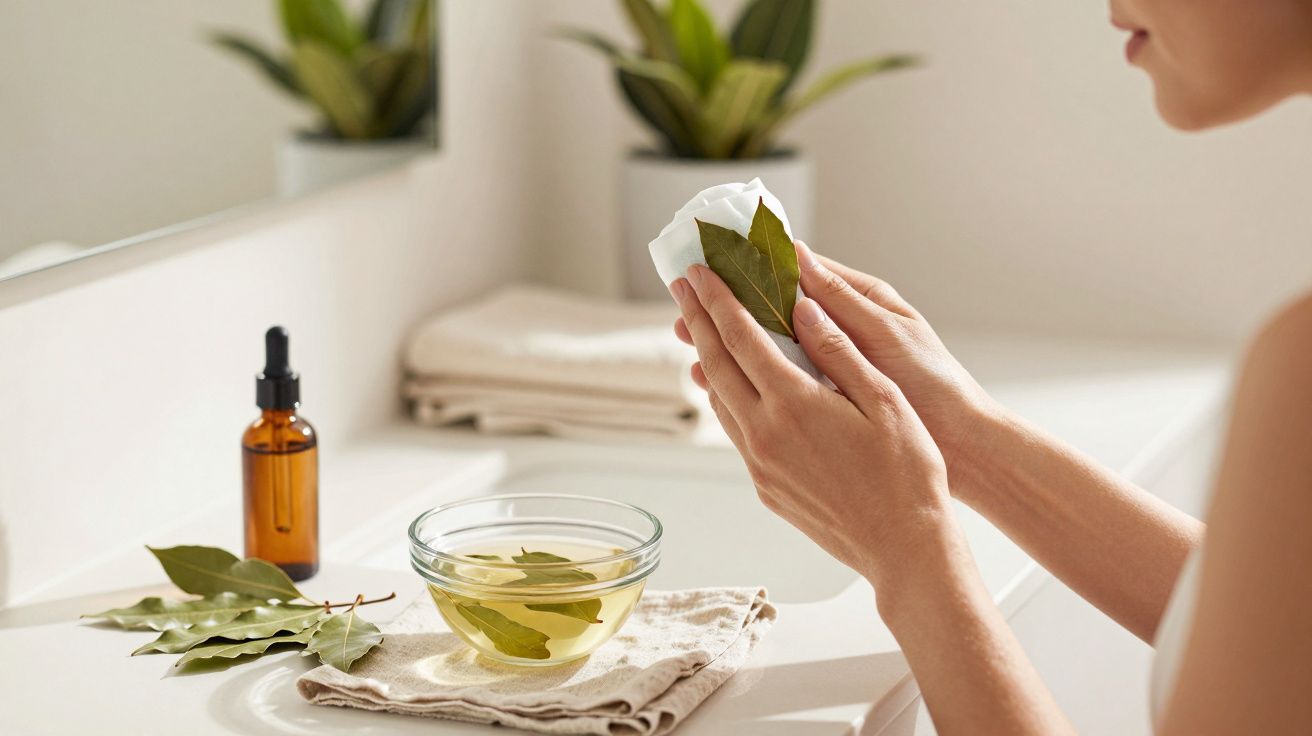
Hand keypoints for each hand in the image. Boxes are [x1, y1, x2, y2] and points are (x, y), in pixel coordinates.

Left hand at [676, 242, 995, 482]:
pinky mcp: (765, 486)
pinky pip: (736, 431)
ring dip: (706, 358)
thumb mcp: (884, 401)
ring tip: (700, 328)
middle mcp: (764, 433)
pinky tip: (731, 386)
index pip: (741, 338)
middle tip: (683, 286)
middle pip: (715, 364)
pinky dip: (726, 398)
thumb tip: (802, 309)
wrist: (903, 548)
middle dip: (697, 320)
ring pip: (720, 400)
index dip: (717, 300)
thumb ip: (838, 351)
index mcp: (794, 403)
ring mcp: (760, 463)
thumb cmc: (908, 473)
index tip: (698, 273)